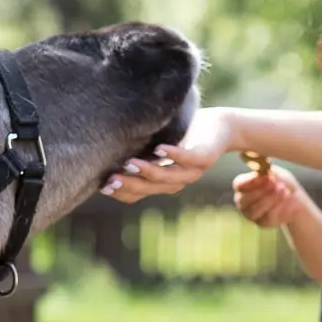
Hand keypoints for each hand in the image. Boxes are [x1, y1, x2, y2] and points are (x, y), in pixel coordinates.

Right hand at [101, 106, 235, 202]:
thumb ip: (137, 155)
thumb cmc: (182, 135)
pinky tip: (159, 149)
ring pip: (167, 177)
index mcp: (161, 182)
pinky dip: (174, 155)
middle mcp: (175, 181)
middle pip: (149, 187)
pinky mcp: (206, 157)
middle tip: (109, 179)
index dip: (120, 191)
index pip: (137, 193)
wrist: (219, 127)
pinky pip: (189, 159)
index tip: (101, 184)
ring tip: (129, 163)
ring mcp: (192, 171)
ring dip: (148, 171)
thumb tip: (104, 156)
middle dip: (129, 184)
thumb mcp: (153, 146)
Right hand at [233, 165, 304, 227]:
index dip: (251, 181)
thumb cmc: (281, 182)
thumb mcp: (278, 173)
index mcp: (242, 186)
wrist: (294, 198)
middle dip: (261, 191)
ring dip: (270, 200)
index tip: (266, 177)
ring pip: (255, 210)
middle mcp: (243, 202)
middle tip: (275, 184)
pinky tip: (287, 199)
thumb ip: (270, 173)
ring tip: (284, 190)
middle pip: (244, 199)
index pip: (239, 185)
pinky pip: (268, 217)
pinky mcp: (262, 223)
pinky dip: (279, 207)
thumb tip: (266, 174)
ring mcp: (251, 214)